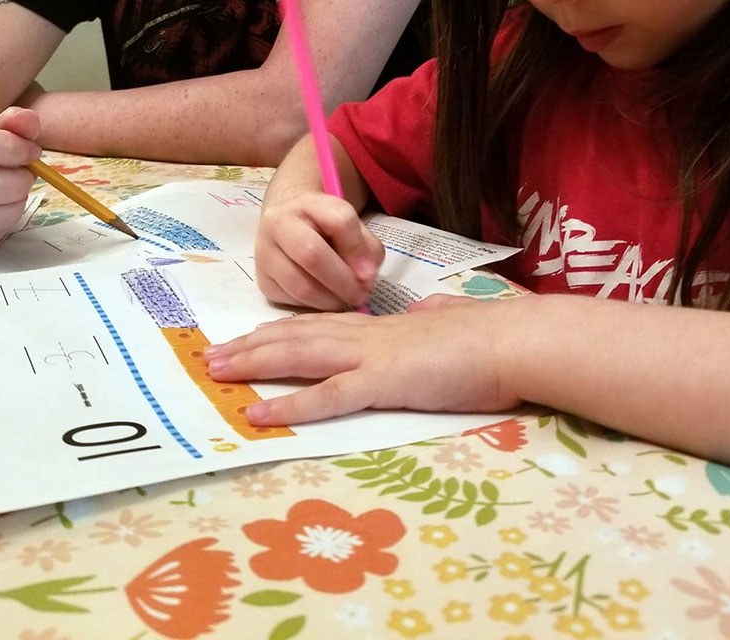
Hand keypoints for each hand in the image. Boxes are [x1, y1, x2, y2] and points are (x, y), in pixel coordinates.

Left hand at [205, 294, 527, 424]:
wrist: (517, 340)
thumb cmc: (492, 339)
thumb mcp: (451, 325)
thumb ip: (432, 321)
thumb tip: (426, 315)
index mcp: (383, 327)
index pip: (320, 326)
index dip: (281, 332)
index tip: (250, 338)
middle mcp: (368, 335)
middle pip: (297, 336)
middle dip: (252, 346)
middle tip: (212, 356)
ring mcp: (373, 356)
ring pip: (301, 356)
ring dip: (255, 364)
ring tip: (218, 373)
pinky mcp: (385, 382)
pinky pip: (328, 396)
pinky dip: (290, 405)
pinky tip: (260, 413)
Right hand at [255, 191, 383, 309]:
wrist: (288, 225)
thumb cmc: (325, 228)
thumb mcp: (350, 226)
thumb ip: (366, 249)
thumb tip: (364, 279)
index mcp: (308, 203)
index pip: (339, 220)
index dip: (359, 249)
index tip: (369, 271)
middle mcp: (279, 223)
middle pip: (312, 254)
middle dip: (342, 281)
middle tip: (359, 295)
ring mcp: (265, 253)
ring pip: (300, 285)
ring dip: (330, 299)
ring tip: (344, 299)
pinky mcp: (263, 280)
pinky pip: (292, 300)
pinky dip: (315, 306)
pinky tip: (325, 298)